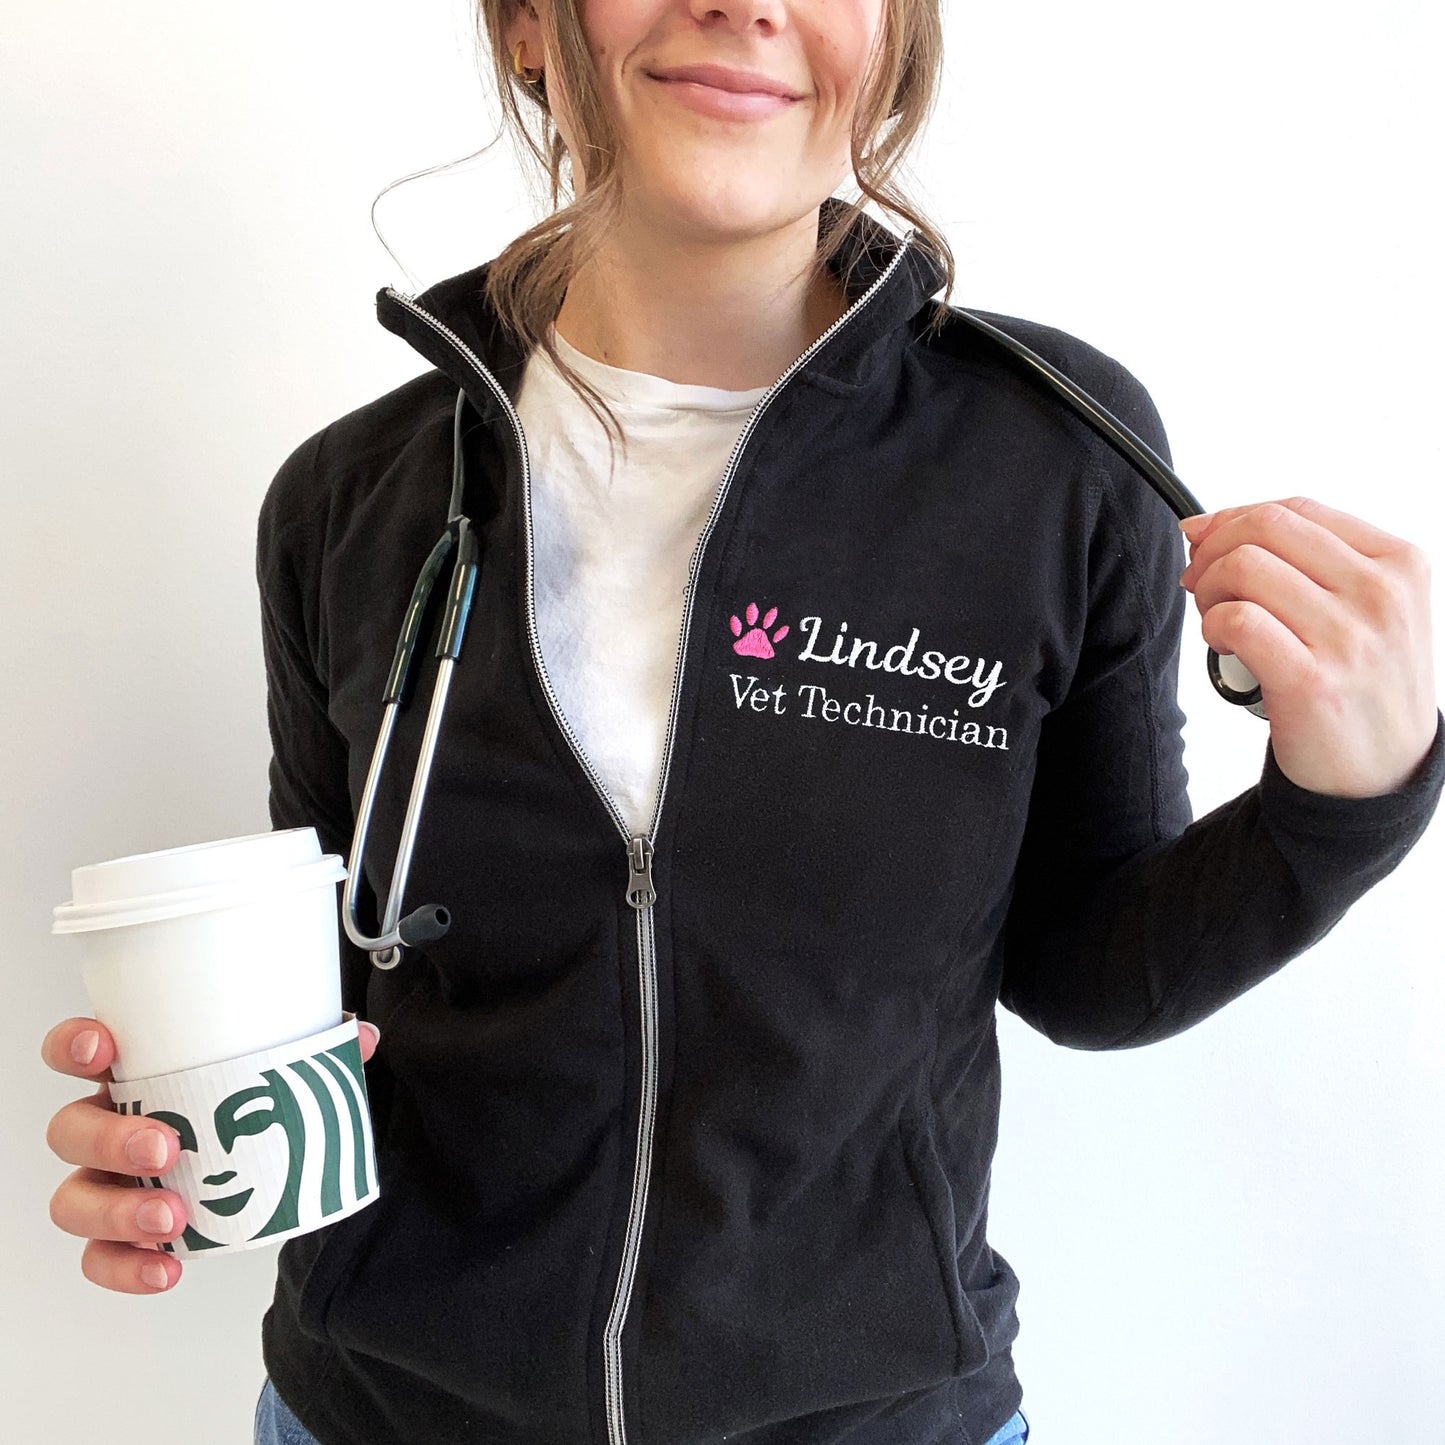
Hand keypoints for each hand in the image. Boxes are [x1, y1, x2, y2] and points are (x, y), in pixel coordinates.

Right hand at [41, 1016, 379, 1292]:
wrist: (262, 1169)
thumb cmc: (246, 1107)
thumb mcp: (280, 1071)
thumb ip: (316, 1051)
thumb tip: (360, 1038)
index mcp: (137, 1075)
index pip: (79, 1051)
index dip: (75, 1046)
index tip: (105, 1048)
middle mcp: (109, 1125)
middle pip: (69, 1130)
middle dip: (109, 1138)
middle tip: (166, 1147)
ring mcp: (110, 1182)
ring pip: (74, 1199)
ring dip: (116, 1210)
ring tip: (172, 1216)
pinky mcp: (123, 1235)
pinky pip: (102, 1258)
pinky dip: (127, 1267)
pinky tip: (167, 1265)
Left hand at [1178, 495, 1436, 797]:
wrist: (1382, 773)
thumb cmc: (1362, 684)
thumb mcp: (1369, 607)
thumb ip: (1307, 561)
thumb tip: (1208, 526)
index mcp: (1399, 563)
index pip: (1296, 509)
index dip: (1233, 517)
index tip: (1204, 540)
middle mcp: (1381, 595)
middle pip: (1264, 530)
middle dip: (1213, 550)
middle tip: (1199, 583)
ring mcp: (1349, 638)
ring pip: (1244, 568)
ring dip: (1209, 590)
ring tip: (1217, 618)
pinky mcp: (1311, 682)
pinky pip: (1238, 621)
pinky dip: (1213, 626)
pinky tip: (1222, 644)